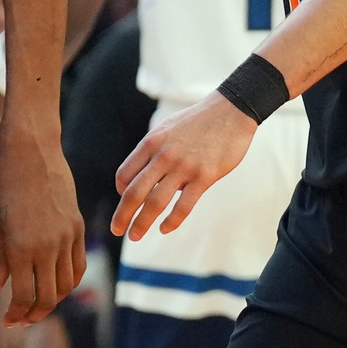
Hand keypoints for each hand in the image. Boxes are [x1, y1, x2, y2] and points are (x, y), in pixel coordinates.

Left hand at [0, 120, 86, 325]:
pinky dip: (69, 281)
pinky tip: (56, 284)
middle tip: (22, 320)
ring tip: (37, 304)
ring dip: (53, 300)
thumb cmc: (4, 183)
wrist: (32, 151)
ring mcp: (66, 237)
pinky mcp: (78, 228)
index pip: (24, 296)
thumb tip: (0, 286)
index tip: (8, 320)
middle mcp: (46, 246)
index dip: (17, 314)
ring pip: (66, 285)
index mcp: (19, 247)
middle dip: (34, 315)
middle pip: (47, 297)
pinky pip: (78, 265)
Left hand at [112, 92, 256, 241]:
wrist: (230, 111)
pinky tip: (164, 229)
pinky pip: (183, 206)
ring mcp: (183, 167)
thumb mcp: (166, 129)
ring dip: (142, 223)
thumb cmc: (197, 122)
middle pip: (134, 192)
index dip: (121, 192)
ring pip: (155, 202)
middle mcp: (162, 156)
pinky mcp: (204, 176)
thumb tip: (143, 175)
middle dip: (122, 215)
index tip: (124, 201)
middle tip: (116, 230)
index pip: (125, 174)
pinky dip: (171, 221)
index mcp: (150, 143)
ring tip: (135, 236)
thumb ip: (153, 151)